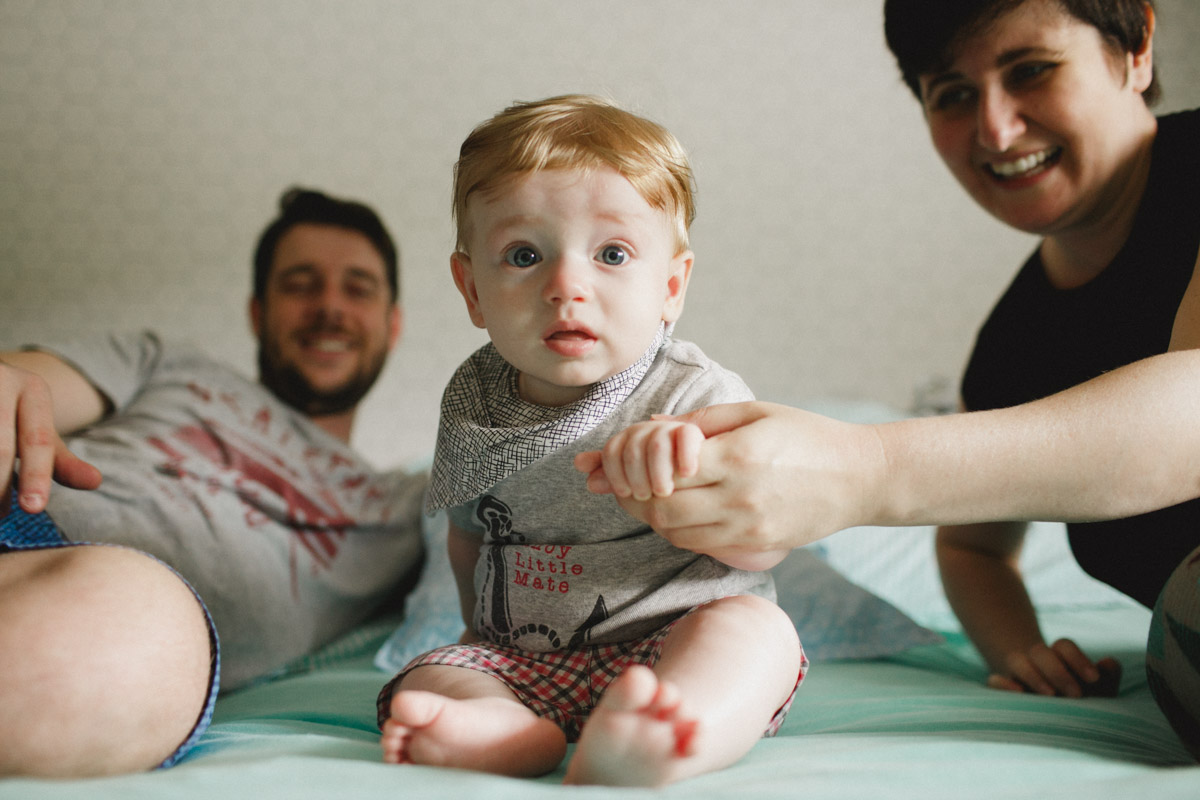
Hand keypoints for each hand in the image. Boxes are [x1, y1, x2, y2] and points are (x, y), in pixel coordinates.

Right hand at [0, 360, 101, 515]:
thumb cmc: (8, 411)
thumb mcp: (36, 428)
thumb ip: (60, 460)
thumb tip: (95, 482)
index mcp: (30, 388)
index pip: (37, 439)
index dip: (36, 475)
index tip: (33, 508)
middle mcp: (0, 381)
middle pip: (0, 450)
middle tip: (2, 516)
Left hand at [575, 401, 884, 565]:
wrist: (860, 477)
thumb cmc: (807, 435)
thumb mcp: (755, 412)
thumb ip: (701, 420)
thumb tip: (652, 424)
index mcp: (738, 456)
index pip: (665, 471)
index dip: (640, 468)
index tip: (637, 458)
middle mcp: (740, 497)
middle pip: (663, 511)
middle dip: (640, 498)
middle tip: (636, 483)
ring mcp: (748, 528)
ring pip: (677, 535)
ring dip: (658, 518)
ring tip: (659, 497)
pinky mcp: (757, 546)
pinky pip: (702, 546)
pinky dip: (682, 532)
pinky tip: (687, 511)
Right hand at [988, 639, 1121, 697]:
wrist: (1056, 722)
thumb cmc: (1082, 704)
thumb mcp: (1098, 693)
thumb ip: (1107, 677)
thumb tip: (1108, 662)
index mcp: (1059, 659)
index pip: (1063, 646)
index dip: (1078, 659)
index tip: (1094, 678)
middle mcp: (1036, 663)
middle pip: (1040, 651)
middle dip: (1058, 671)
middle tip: (1076, 694)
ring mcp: (1017, 675)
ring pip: (1017, 661)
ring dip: (1033, 675)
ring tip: (1050, 695)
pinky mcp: (1004, 692)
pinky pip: (994, 682)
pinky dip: (1002, 684)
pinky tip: (1018, 693)